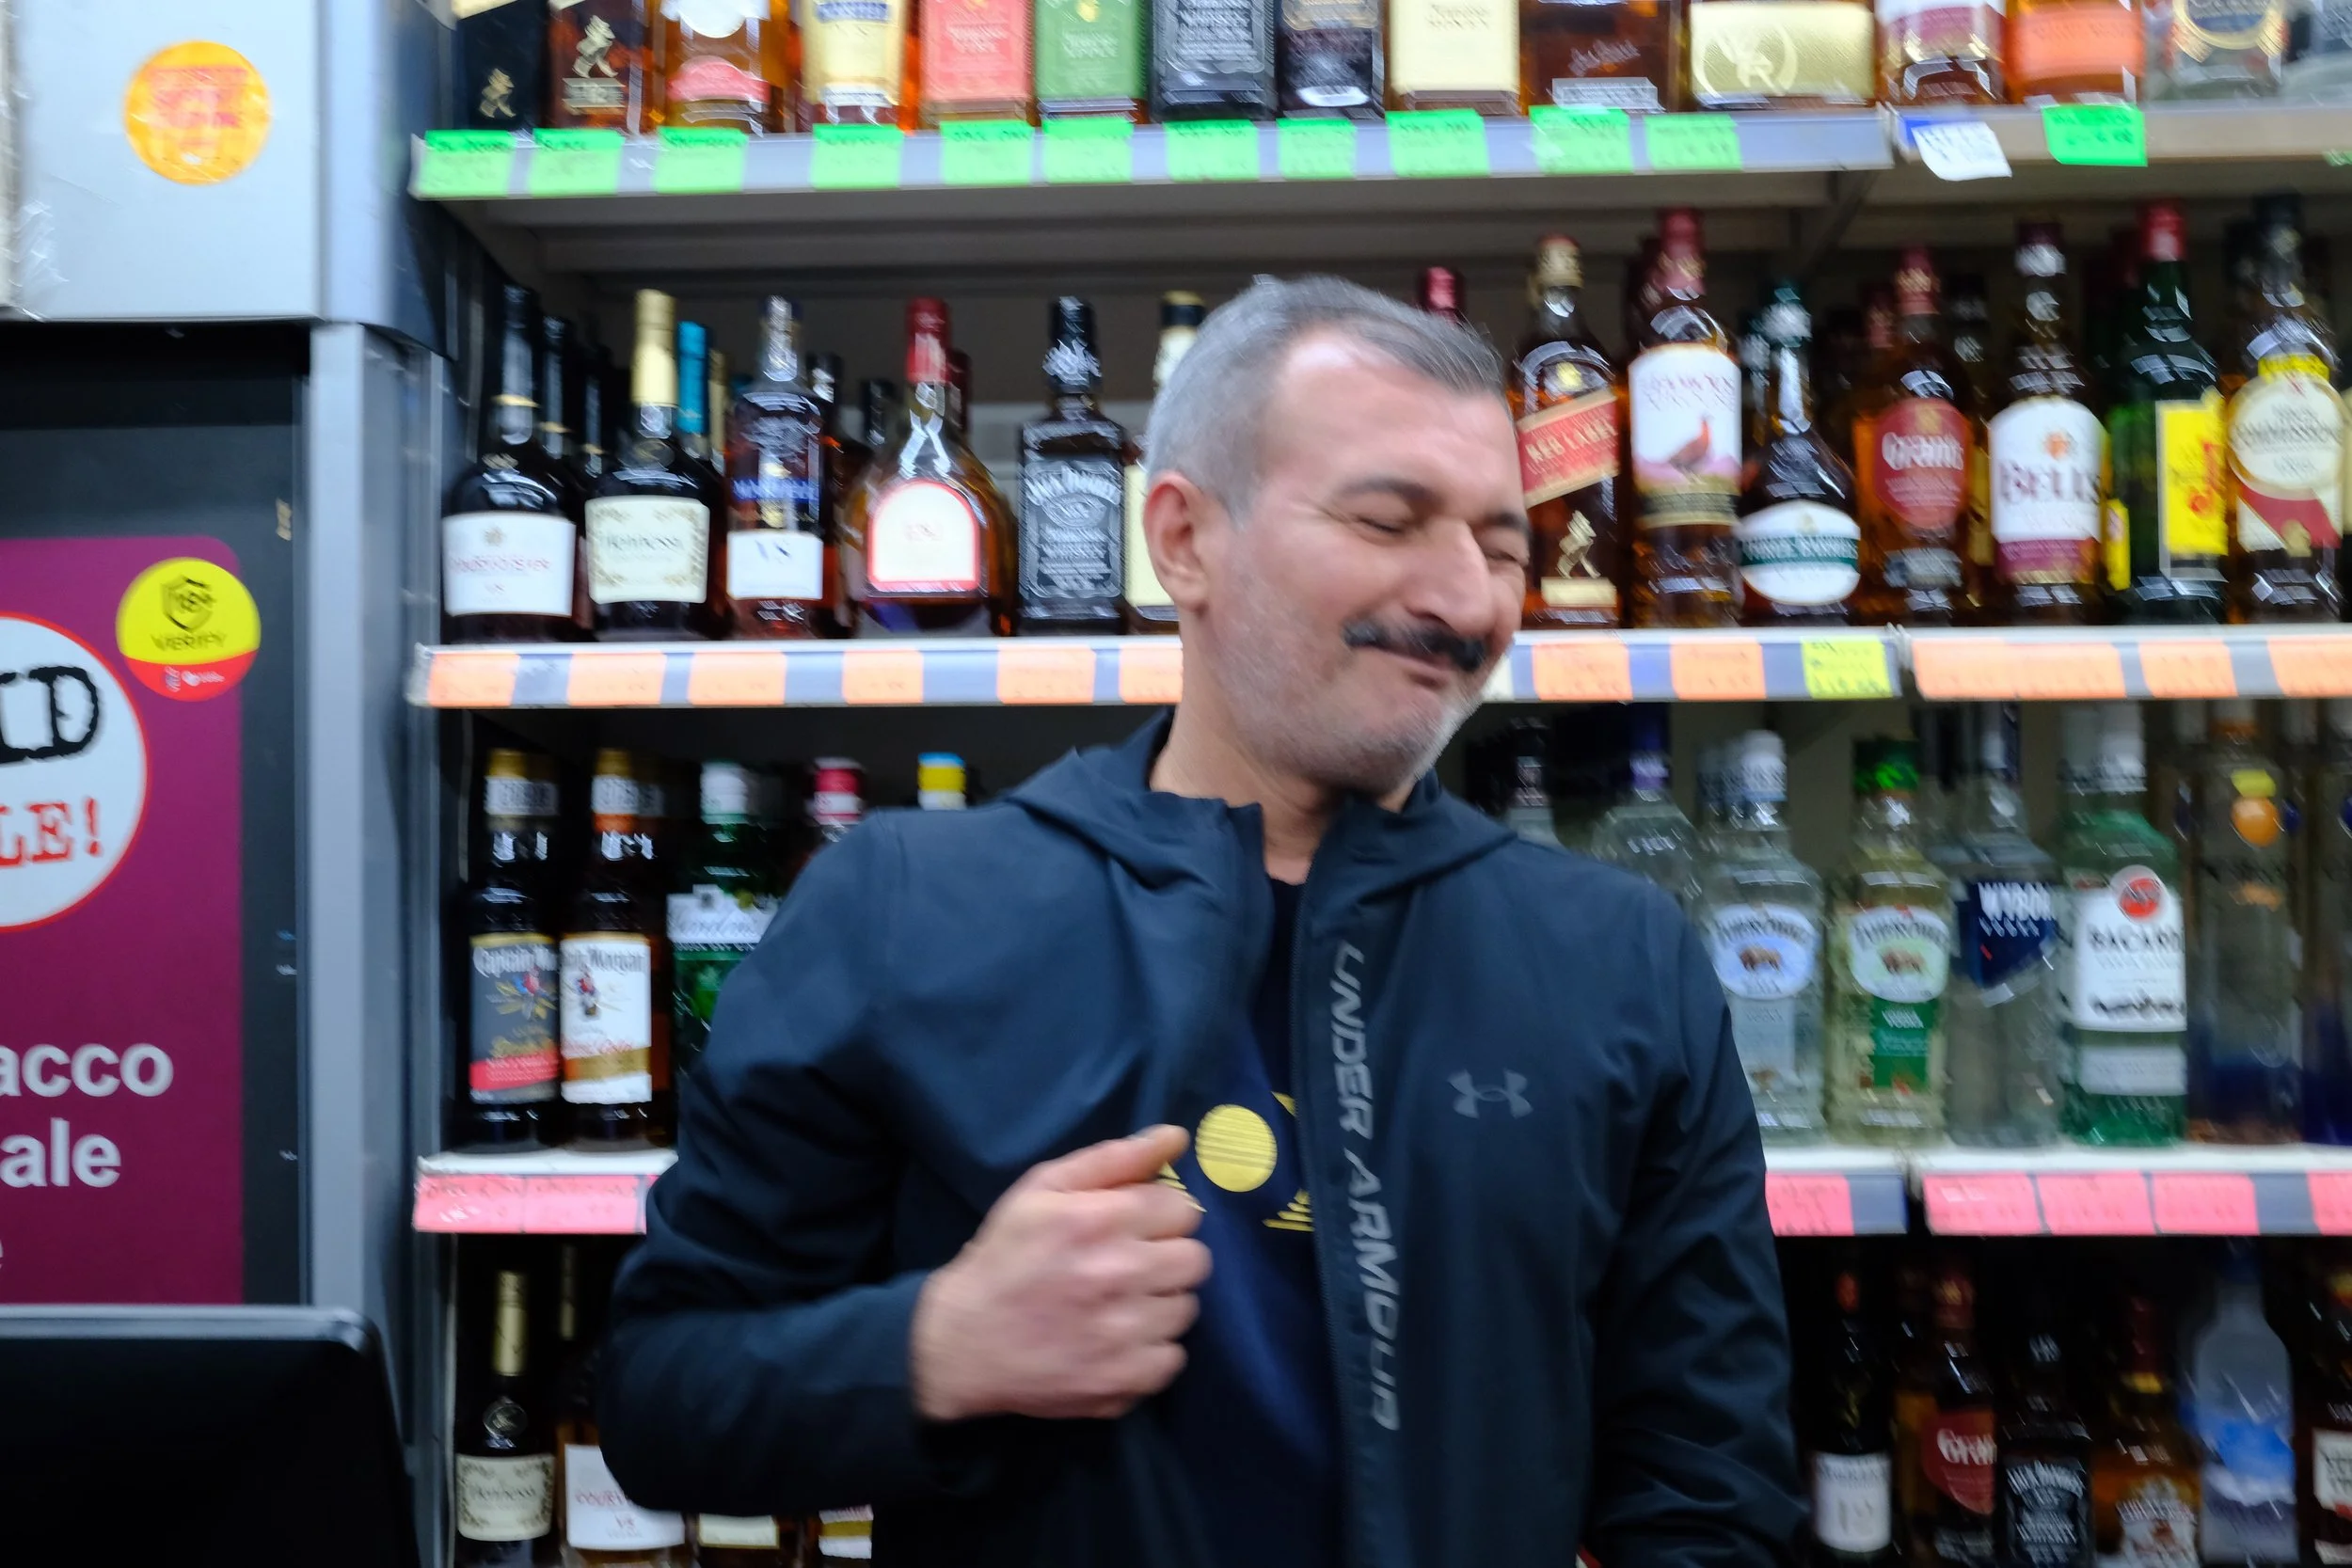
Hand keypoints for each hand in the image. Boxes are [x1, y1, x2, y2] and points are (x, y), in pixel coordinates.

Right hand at [909, 1125, 1210, 1422]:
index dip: (1159, 1215)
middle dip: (1166, 1257)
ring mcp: (1126, 1332)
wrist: (961, 1342)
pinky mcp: (1125, 1379)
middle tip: (1129, 1267)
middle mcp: (1121, 1273)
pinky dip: (1150, 1352)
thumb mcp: (1042, 1189)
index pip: (1182, 1208)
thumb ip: (1114, 1158)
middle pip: (1195, 1259)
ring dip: (1158, 1304)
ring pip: (1186, 1308)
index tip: (1133, 1228)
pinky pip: (1173, 1357)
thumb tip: (1177, 1137)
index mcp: (1101, 1220)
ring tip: (1119, 1305)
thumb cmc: (1004, 1256)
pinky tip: (1116, 1342)